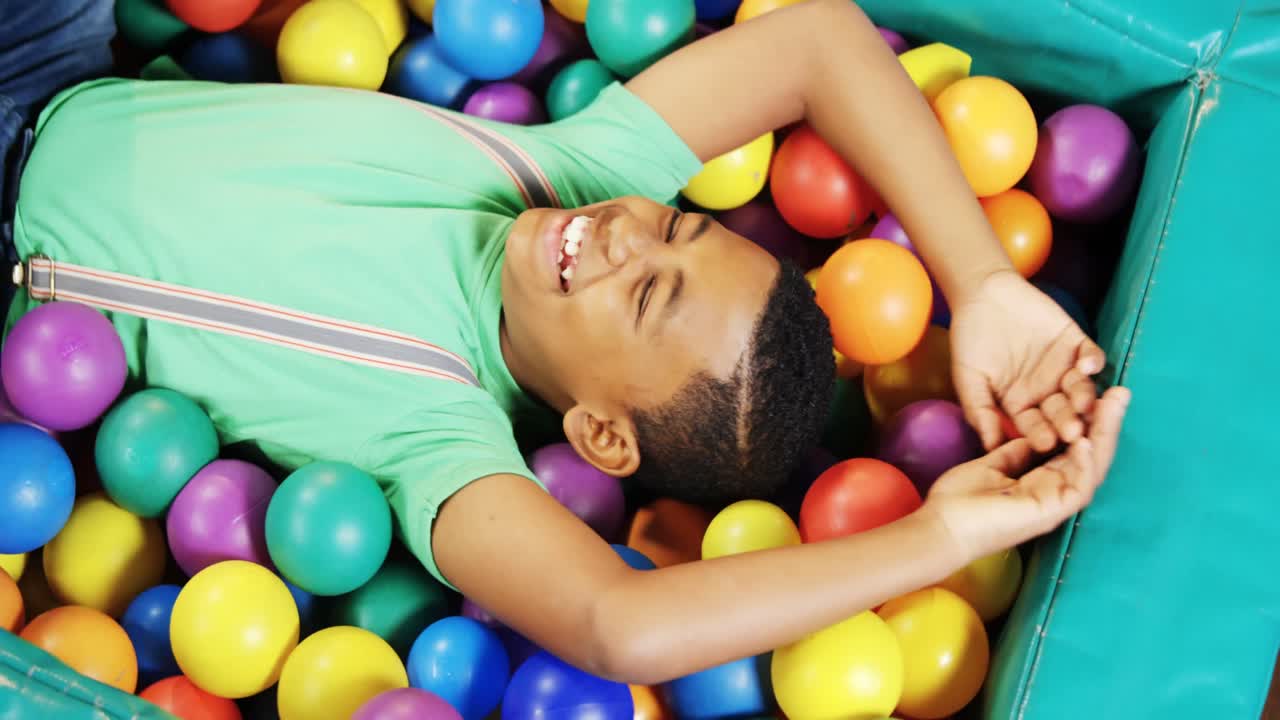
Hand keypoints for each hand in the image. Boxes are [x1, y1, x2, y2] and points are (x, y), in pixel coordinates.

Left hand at [921, 386, 1129, 564]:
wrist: (943, 528)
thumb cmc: (960, 500)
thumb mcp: (992, 464)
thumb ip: (1017, 451)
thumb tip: (1035, 436)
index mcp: (1042, 480)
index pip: (1074, 446)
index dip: (1087, 419)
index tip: (1096, 390)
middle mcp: (1055, 490)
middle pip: (1091, 452)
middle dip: (1106, 420)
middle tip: (1121, 391)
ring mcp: (1056, 502)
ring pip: (1093, 466)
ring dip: (1105, 433)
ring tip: (1115, 402)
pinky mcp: (1051, 512)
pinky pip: (1078, 486)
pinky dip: (1084, 462)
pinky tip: (1085, 438)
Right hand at [949, 270, 1106, 451]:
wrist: (982, 295)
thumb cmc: (970, 339)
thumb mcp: (968, 379)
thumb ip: (980, 411)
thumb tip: (990, 448)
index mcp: (1021, 405)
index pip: (1035, 427)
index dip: (1040, 435)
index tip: (1045, 443)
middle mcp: (1046, 391)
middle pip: (1062, 412)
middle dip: (1067, 422)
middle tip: (1072, 432)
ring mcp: (1064, 368)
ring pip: (1080, 388)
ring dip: (1083, 396)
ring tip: (1083, 403)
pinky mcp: (1076, 343)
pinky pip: (1091, 355)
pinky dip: (1092, 361)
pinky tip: (1087, 366)